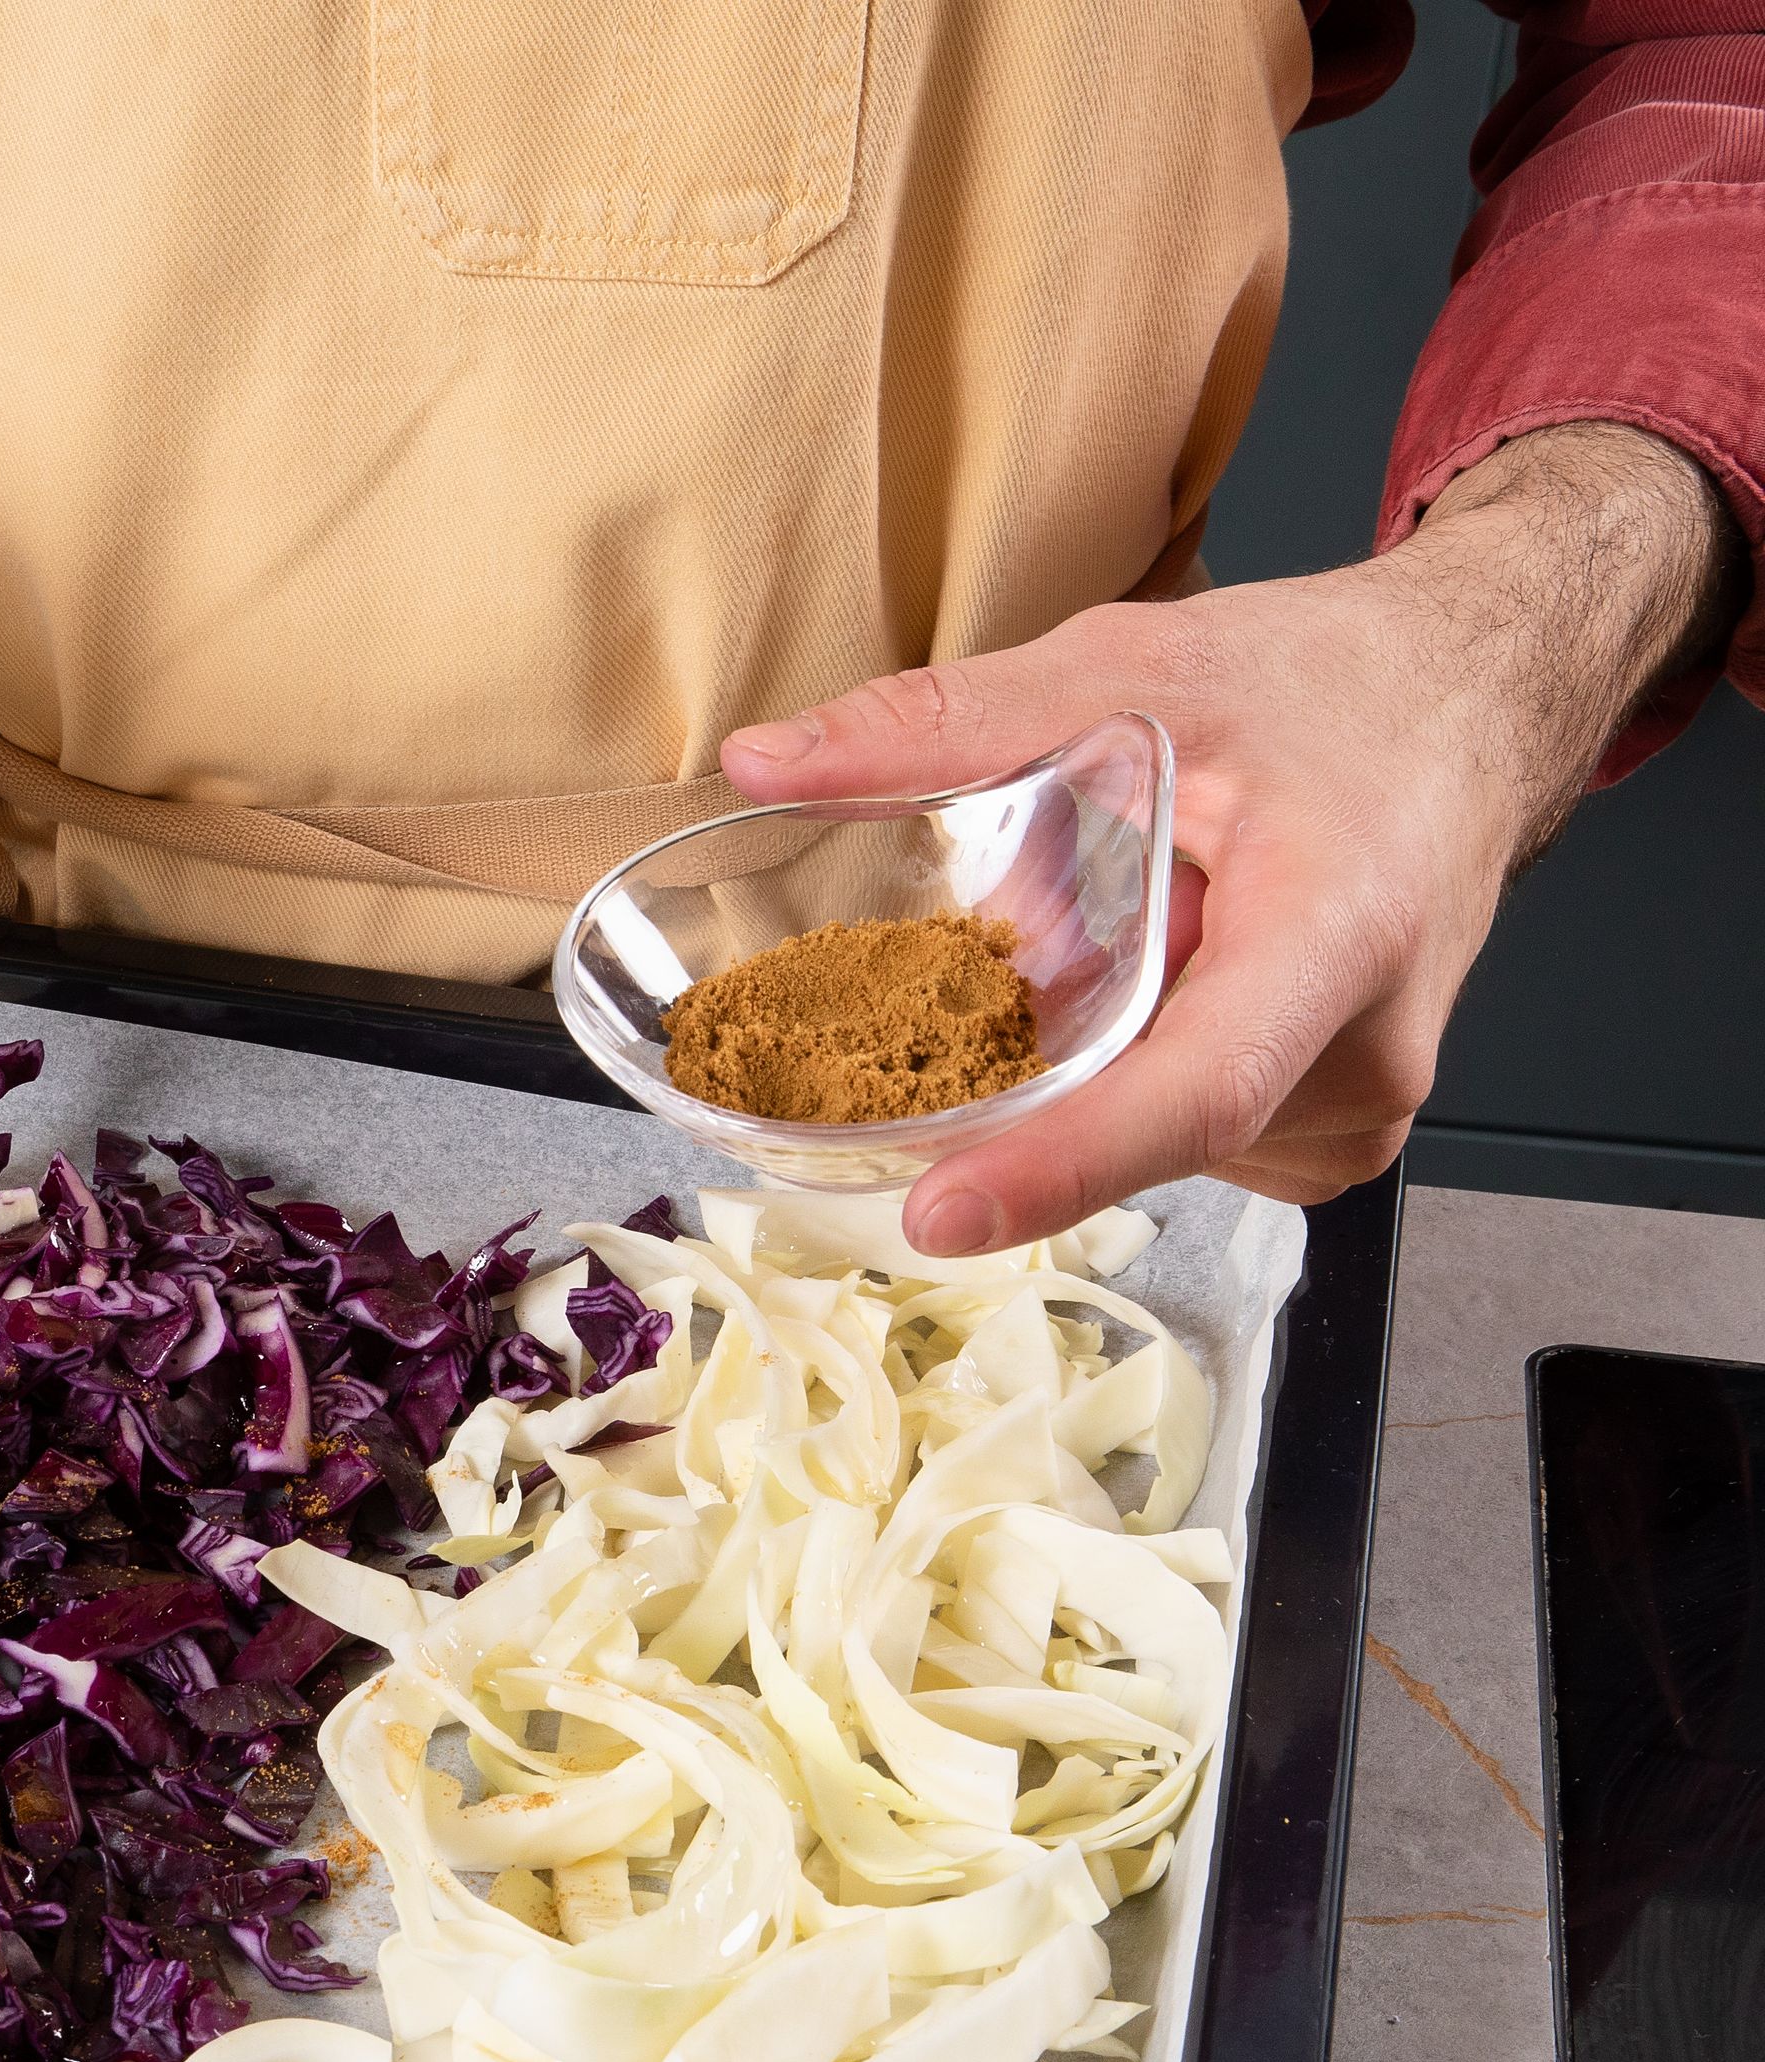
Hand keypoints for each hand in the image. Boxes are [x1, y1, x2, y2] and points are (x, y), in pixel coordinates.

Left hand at [720, 422, 1743, 1253]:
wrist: (1473, 702)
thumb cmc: (1333, 688)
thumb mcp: (1132, 669)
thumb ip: (946, 722)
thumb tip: (766, 762)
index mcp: (1340, 934)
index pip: (1194, 1090)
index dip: (1060, 1165)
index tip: (938, 1214)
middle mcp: (1365, 1052)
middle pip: (1140, 1119)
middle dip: (1036, 1061)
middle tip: (1021, 938)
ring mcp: (1355, 1109)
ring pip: (1148, 1134)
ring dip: (1091, 1054)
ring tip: (1151, 921)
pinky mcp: (1330, 1134)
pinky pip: (1180, 1136)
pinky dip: (1129, 1072)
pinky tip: (1159, 979)